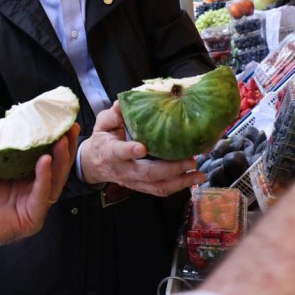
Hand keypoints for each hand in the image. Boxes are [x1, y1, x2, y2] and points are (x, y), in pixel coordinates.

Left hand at [0, 124, 78, 259]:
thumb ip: (3, 141)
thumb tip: (18, 118)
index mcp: (22, 178)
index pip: (47, 157)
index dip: (56, 141)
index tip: (63, 122)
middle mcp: (30, 192)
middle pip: (57, 169)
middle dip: (66, 148)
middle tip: (70, 128)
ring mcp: (31, 207)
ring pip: (54, 182)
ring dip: (60, 160)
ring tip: (61, 141)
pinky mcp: (29, 221)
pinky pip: (41, 197)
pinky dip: (45, 178)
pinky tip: (45, 161)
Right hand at [80, 103, 204, 195]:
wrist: (94, 165)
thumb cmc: (102, 141)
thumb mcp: (102, 124)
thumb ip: (112, 116)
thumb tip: (122, 104)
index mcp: (111, 152)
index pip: (120, 153)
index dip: (130, 151)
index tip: (142, 147)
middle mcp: (125, 170)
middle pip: (147, 174)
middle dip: (170, 169)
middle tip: (190, 161)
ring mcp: (134, 181)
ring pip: (157, 186)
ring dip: (180, 182)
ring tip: (199, 175)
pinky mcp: (142, 187)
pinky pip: (160, 190)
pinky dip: (178, 186)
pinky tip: (193, 180)